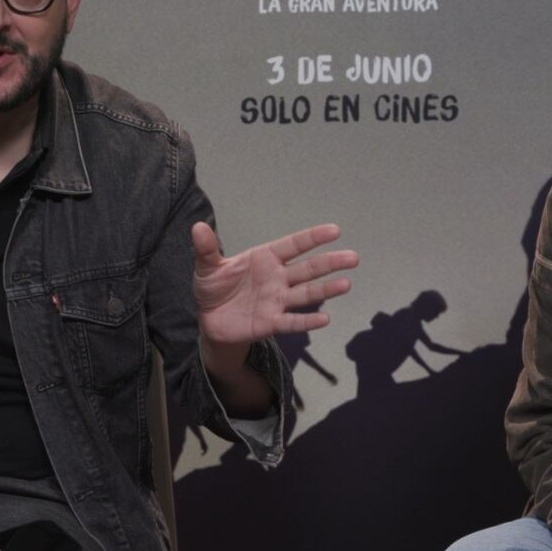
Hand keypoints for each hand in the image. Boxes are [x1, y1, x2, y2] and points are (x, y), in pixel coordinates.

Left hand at [192, 222, 356, 344]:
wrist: (210, 320)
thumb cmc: (214, 287)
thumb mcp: (207, 267)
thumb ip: (207, 249)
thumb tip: (197, 226)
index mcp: (265, 259)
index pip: (293, 246)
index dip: (313, 238)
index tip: (335, 230)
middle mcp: (277, 278)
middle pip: (308, 269)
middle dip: (330, 263)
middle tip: (354, 258)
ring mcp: (277, 301)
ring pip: (306, 294)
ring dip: (325, 290)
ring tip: (347, 284)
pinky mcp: (271, 323)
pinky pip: (292, 322)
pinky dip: (306, 321)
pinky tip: (325, 319)